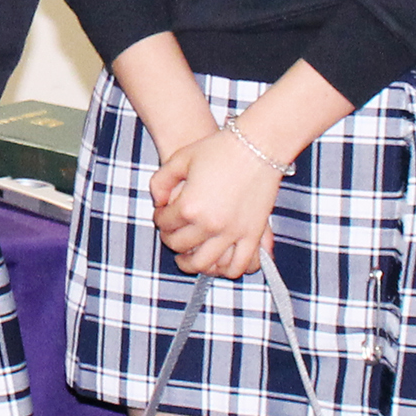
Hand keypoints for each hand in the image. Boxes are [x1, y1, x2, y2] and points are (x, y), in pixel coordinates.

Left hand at [151, 126, 280, 279]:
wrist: (257, 145)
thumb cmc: (218, 149)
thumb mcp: (180, 159)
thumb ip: (160, 181)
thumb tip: (158, 202)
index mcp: (189, 206)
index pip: (164, 224)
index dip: (159, 219)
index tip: (162, 214)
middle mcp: (209, 224)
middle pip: (180, 246)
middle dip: (171, 240)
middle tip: (171, 234)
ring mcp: (233, 232)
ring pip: (206, 263)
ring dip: (193, 264)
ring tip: (188, 257)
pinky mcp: (253, 235)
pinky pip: (239, 264)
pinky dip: (227, 270)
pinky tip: (218, 263)